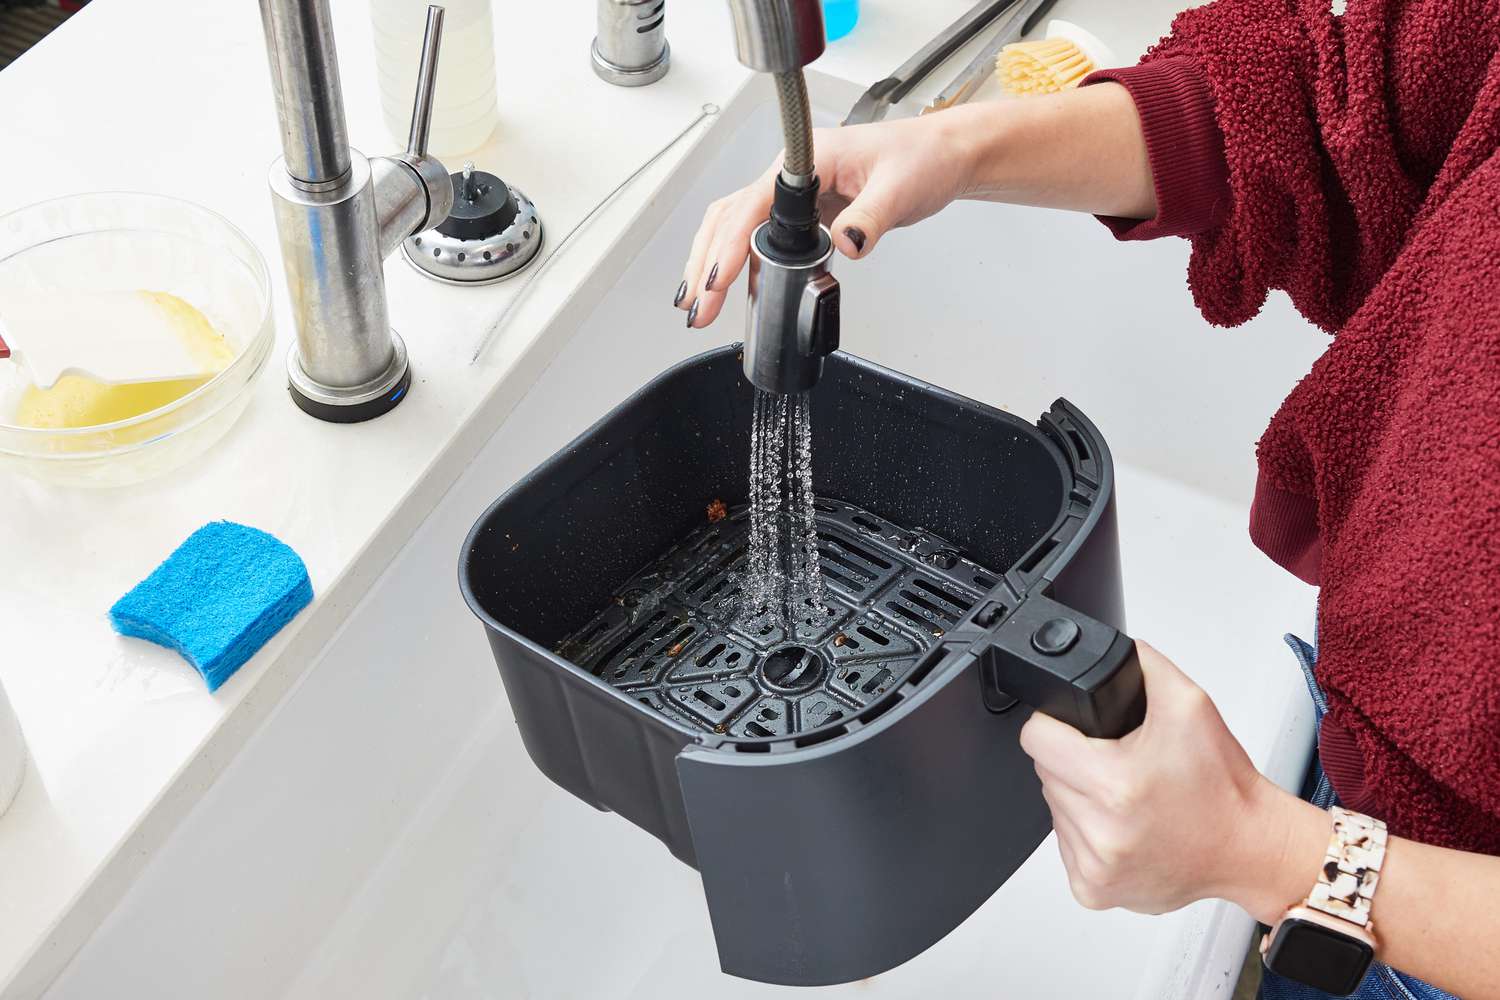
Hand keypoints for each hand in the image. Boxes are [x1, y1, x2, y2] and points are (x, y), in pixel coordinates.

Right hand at [675, 112, 976, 327]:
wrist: (942, 158)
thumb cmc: (922, 159)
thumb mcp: (900, 189)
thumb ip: (870, 218)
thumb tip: (847, 244)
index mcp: (806, 160)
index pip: (752, 203)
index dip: (730, 244)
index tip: (717, 278)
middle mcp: (791, 175)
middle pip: (730, 217)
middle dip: (707, 264)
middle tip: (699, 307)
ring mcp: (794, 195)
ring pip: (737, 227)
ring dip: (714, 264)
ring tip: (701, 305)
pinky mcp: (804, 214)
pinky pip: (761, 239)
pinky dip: (741, 265)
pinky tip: (733, 290)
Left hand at [1019, 641, 1326, 919]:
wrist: (1250, 847)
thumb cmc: (1224, 786)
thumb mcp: (1189, 703)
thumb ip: (1140, 664)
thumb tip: (1106, 648)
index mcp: (1115, 784)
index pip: (1036, 738)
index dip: (1055, 724)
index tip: (1077, 729)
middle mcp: (1101, 832)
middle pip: (1045, 771)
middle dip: (1074, 760)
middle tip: (1117, 762)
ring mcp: (1095, 867)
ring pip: (1054, 808)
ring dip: (1079, 796)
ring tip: (1125, 794)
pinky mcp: (1093, 890)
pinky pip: (1066, 845)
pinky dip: (1087, 831)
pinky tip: (1121, 824)